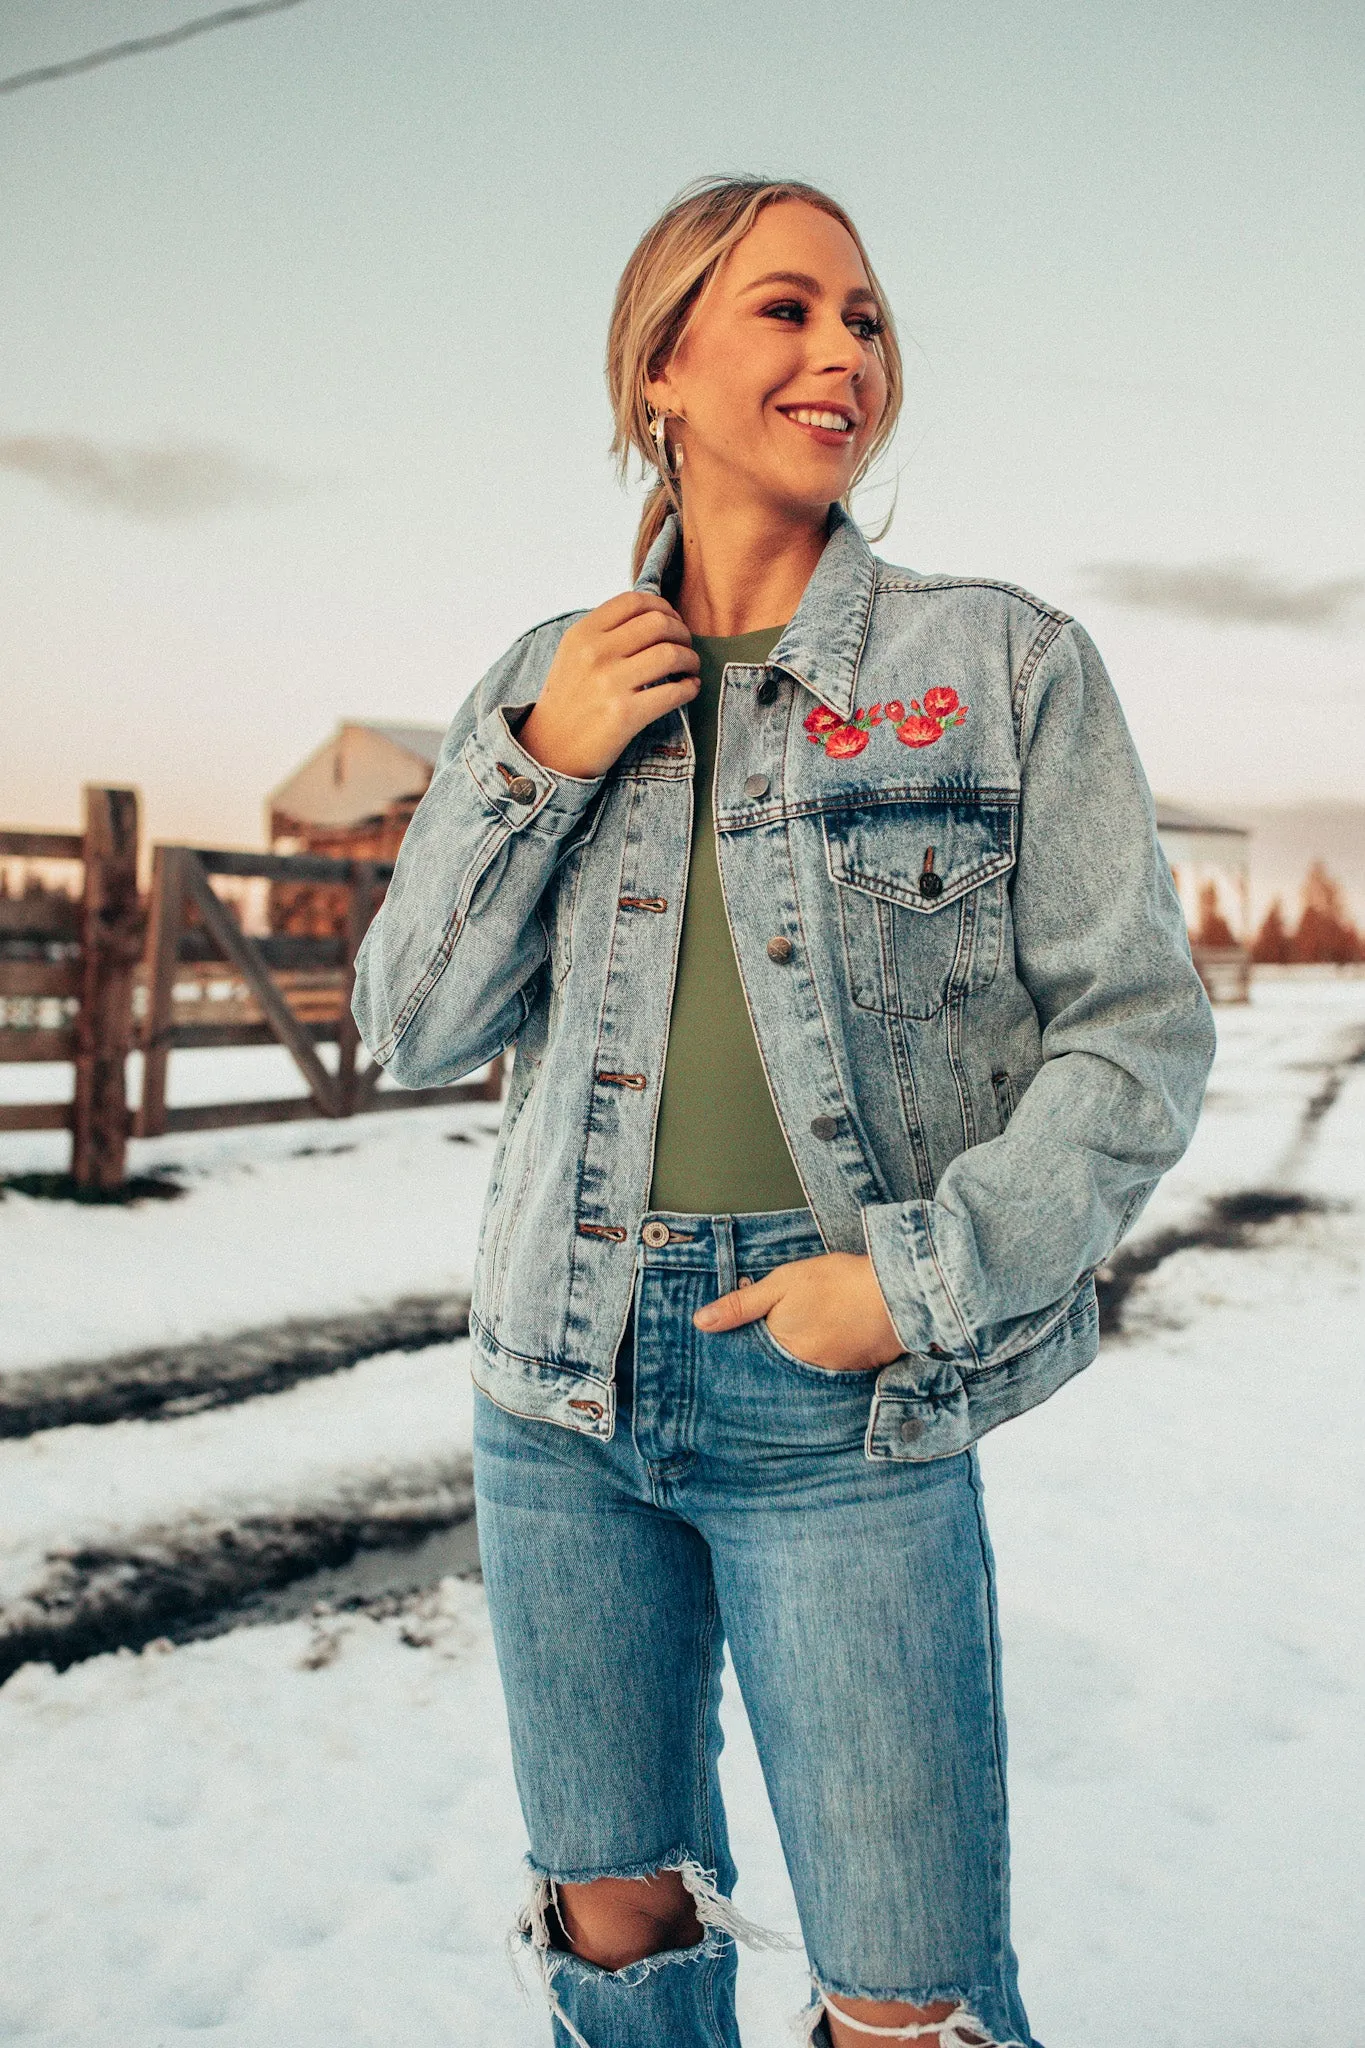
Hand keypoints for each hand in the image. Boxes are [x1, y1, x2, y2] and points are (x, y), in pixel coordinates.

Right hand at [517, 592, 699, 779]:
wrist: (550, 749)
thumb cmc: (569, 700)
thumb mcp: (573, 655)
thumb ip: (605, 632)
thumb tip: (653, 616)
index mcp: (582, 634)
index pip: (634, 601)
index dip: (663, 607)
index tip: (672, 621)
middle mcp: (595, 654)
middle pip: (659, 623)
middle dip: (682, 633)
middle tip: (685, 647)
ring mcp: (610, 684)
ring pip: (671, 654)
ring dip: (691, 660)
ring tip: (689, 668)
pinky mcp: (625, 715)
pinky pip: (674, 692)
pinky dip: (690, 688)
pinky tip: (688, 688)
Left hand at [693, 1252, 904, 1372]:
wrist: (897, 1293)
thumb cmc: (837, 1283)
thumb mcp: (783, 1283)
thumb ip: (741, 1305)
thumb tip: (700, 1322)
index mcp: (780, 1348)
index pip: (750, 1357)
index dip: (744, 1346)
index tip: (741, 1339)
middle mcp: (802, 1370)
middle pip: (777, 1366)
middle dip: (772, 1355)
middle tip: (780, 1334)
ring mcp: (831, 1374)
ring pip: (804, 1368)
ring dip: (801, 1355)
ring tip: (808, 1333)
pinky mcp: (856, 1372)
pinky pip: (831, 1370)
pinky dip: (827, 1356)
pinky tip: (831, 1338)